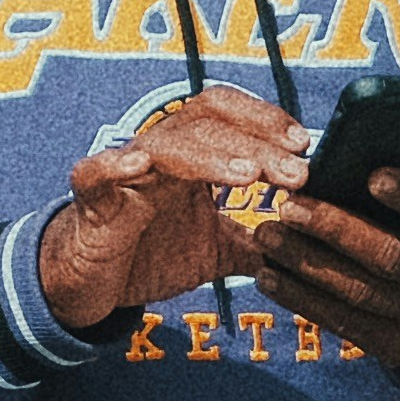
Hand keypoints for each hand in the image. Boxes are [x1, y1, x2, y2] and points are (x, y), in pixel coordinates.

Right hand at [35, 88, 305, 332]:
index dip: (265, 121)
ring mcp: (123, 172)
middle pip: (207, 124)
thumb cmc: (149, 255)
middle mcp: (159, 152)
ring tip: (247, 176)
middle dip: (255, 143)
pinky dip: (115, 165)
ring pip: (166, 145)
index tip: (304, 145)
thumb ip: (256, 243)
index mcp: (191, 156)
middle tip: (295, 172)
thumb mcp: (216, 253)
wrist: (90, 286)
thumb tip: (310, 245)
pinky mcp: (90, 198)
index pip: (229, 114)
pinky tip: (139, 164)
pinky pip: (95, 172)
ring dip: (210, 155)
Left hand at [237, 111, 399, 381]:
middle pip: (393, 258)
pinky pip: (345, 324)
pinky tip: (270, 275)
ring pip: (359, 294)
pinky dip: (304, 299)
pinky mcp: (397, 351)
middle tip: (290, 204)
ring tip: (267, 234)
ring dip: (307, 265)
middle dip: (338, 230)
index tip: (373, 174)